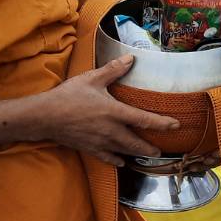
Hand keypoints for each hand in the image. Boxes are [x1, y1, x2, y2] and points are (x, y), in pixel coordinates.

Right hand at [40, 55, 178, 164]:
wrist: (45, 117)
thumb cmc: (68, 96)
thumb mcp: (92, 79)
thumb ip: (113, 70)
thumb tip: (131, 59)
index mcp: (114, 112)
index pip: (144, 120)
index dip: (162, 123)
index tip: (176, 125)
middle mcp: (111, 131)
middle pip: (137, 144)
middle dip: (151, 148)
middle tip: (161, 151)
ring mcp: (100, 142)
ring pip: (124, 152)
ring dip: (137, 154)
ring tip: (146, 155)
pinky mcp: (90, 149)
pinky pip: (107, 158)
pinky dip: (117, 160)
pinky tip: (121, 162)